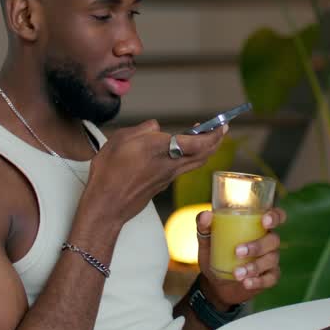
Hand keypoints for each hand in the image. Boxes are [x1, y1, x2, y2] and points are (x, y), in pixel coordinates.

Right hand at [81, 121, 226, 225]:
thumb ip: (142, 129)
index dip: (214, 134)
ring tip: (205, 139)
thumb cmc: (110, 171)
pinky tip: (182, 153)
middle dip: (215, 141)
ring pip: (195, 163)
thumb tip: (156, 128)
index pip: (199, 142)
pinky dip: (190, 159)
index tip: (222, 125)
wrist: (107, 204)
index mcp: (162, 149)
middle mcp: (171, 165)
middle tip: (221, 130)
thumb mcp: (121, 138)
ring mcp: (168, 178)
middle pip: (204, 154)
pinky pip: (183, 170)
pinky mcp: (162, 186)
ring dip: (205, 151)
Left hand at [195, 207, 286, 307]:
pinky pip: (270, 278)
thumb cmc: (216, 255)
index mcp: (256, 226)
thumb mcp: (206, 241)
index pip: (276, 216)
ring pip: (271, 260)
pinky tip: (246, 283)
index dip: (275, 216)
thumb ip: (204, 226)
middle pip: (273, 240)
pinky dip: (258, 281)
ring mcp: (270, 260)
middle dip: (257, 246)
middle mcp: (267, 242)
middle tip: (238, 251)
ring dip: (254, 267)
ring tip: (237, 274)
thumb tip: (206, 216)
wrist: (215, 283)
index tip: (265, 221)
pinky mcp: (269, 277)